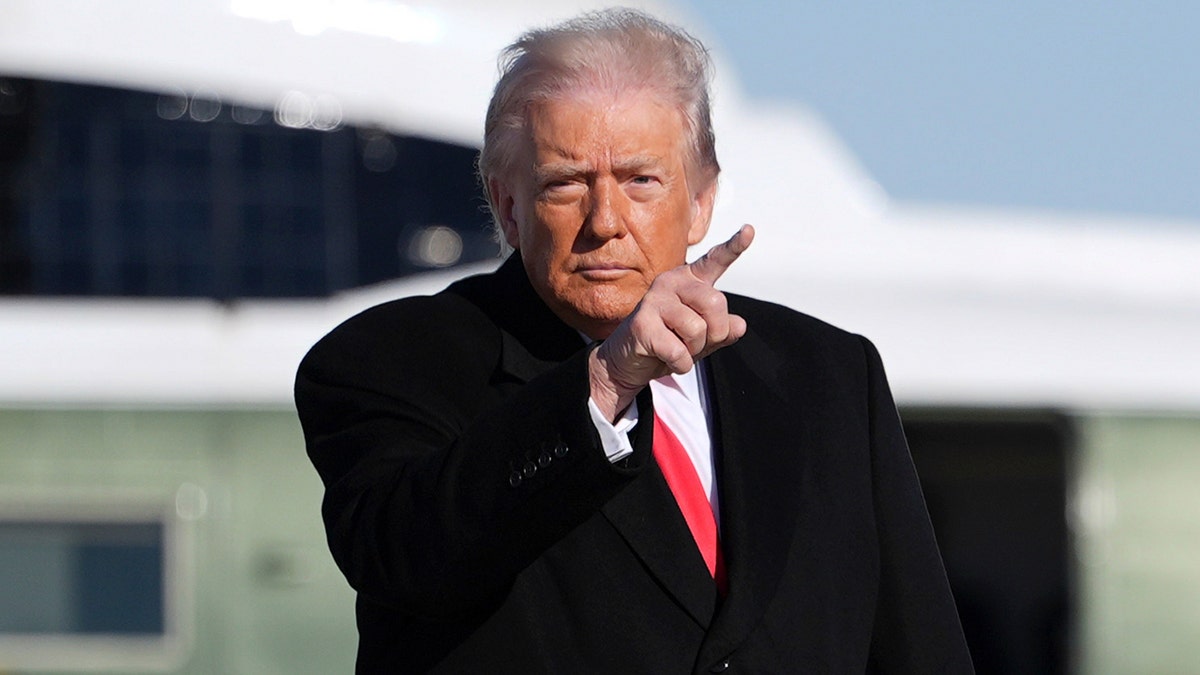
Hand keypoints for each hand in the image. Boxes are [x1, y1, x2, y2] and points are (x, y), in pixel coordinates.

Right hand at [589, 225, 754, 420]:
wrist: (627, 361)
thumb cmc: (666, 342)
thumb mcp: (702, 338)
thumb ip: (723, 330)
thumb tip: (739, 325)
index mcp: (689, 280)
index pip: (715, 260)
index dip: (734, 247)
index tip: (749, 230)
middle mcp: (671, 281)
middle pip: (716, 303)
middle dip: (715, 333)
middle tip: (696, 342)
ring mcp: (654, 300)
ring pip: (698, 330)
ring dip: (694, 351)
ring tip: (676, 348)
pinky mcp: (642, 323)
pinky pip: (679, 351)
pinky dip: (680, 364)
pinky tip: (665, 359)